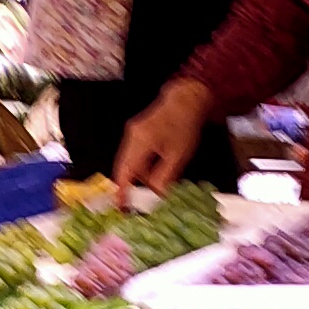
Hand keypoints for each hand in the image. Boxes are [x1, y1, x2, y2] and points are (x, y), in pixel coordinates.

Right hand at [115, 80, 210, 197]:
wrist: (186, 100)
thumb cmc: (184, 124)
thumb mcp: (178, 156)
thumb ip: (164, 177)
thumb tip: (156, 195)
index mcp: (140, 142)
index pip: (125, 172)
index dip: (122, 191)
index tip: (122, 207)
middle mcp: (131, 138)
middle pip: (123, 168)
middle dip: (130, 186)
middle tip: (138, 202)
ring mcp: (132, 134)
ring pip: (128, 163)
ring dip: (138, 177)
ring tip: (153, 187)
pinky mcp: (137, 134)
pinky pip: (134, 156)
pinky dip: (141, 168)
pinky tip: (154, 173)